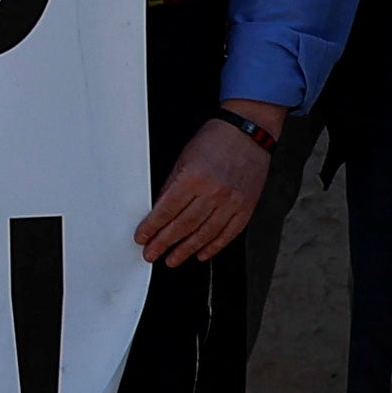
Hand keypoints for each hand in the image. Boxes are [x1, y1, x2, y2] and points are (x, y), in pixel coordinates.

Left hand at [137, 114, 271, 264]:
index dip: (152, 227)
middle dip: (164, 243)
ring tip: (172, 259)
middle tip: (151, 254)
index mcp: (194, 178)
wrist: (248, 133)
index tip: (142, 238)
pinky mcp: (246, 207)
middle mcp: (214, 192)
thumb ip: (172, 184)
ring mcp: (232, 202)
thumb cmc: (215, 140)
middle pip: (184, 225)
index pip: (167, 210)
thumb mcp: (184, 157)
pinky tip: (201, 254)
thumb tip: (159, 208)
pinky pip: (229, 233)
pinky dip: (214, 246)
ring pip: (205, 233)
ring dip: (186, 249)